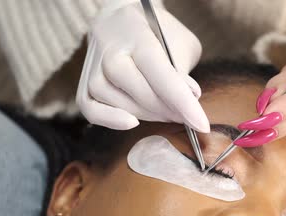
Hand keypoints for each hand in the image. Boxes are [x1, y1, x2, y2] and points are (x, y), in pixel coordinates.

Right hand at [76, 0, 208, 131]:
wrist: (120, 20)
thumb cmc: (156, 32)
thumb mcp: (179, 42)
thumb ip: (183, 69)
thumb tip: (190, 97)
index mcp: (138, 37)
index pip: (162, 75)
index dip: (183, 103)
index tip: (202, 125)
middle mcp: (111, 52)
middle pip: (141, 94)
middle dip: (169, 111)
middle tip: (186, 116)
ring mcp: (94, 69)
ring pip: (120, 104)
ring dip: (148, 116)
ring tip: (166, 112)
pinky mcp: (84, 84)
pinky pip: (92, 111)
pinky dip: (110, 121)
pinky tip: (132, 122)